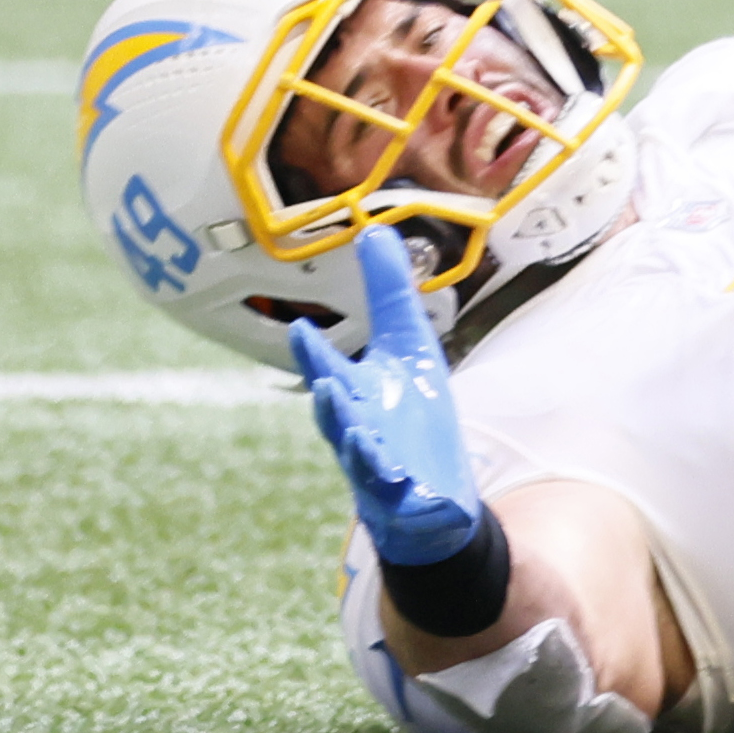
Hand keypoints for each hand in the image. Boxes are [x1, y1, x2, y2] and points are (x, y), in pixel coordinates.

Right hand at [288, 228, 484, 563]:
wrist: (434, 488)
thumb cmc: (412, 410)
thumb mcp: (409, 344)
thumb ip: (389, 292)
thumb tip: (372, 230)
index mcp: (357, 394)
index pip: (330, 370)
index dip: (314, 353)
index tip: (299, 330)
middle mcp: (360, 433)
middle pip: (339, 418)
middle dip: (331, 404)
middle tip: (325, 386)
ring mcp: (381, 473)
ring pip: (364, 462)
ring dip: (359, 450)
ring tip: (358, 435)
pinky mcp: (409, 503)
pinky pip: (407, 501)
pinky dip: (409, 495)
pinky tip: (414, 487)